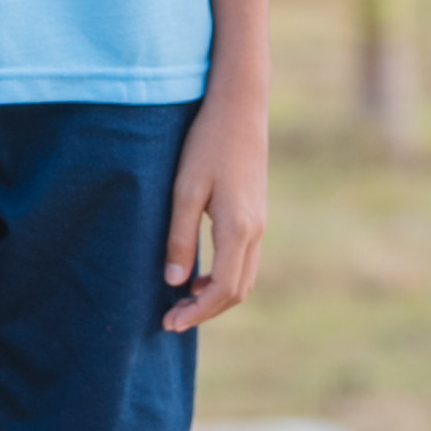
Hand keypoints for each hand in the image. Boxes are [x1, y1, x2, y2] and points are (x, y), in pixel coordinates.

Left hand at [162, 82, 267, 333]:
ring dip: (216, 297)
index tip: (169, 323)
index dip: (197, 312)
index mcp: (238, 228)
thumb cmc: (207, 144)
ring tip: (182, 301)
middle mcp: (255, 231)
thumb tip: (175, 283)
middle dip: (206, 311)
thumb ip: (181, 238)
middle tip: (171, 319)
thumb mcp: (185, 190)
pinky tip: (199, 274)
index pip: (222, 289)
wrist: (240, 108)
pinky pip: (244, 261)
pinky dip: (224, 278)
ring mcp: (260, 224)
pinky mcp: (256, 214)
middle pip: (237, 291)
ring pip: (244, 278)